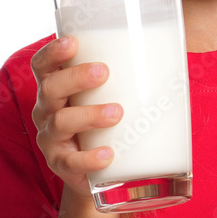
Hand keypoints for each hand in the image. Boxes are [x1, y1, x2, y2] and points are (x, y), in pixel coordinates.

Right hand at [31, 36, 122, 198]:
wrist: (99, 175)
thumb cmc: (105, 125)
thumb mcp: (108, 98)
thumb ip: (127, 77)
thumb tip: (174, 52)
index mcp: (56, 90)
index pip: (43, 66)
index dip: (52, 52)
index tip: (73, 42)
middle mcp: (47, 112)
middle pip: (50, 89)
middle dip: (75, 78)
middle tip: (103, 72)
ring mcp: (52, 140)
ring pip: (61, 122)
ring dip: (89, 115)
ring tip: (116, 112)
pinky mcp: (62, 166)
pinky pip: (72, 162)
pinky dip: (89, 158)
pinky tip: (107, 154)